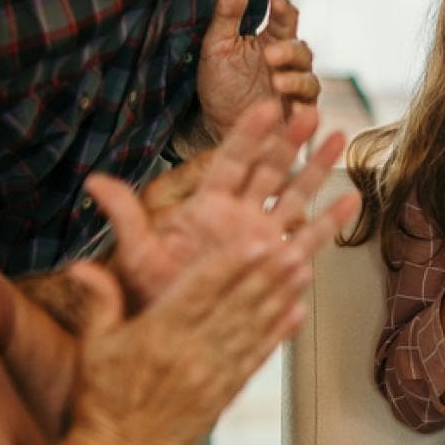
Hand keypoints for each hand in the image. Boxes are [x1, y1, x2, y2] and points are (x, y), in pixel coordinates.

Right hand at [69, 111, 360, 444]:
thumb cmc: (104, 399)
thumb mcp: (92, 347)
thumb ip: (99, 302)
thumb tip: (80, 266)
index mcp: (158, 336)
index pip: (200, 293)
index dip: (229, 267)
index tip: (253, 244)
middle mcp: (190, 353)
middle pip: (235, 307)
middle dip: (267, 276)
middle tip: (293, 250)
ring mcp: (212, 374)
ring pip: (253, 328)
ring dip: (281, 298)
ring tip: (302, 272)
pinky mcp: (226, 392)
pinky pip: (257, 359)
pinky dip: (278, 336)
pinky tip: (296, 315)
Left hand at [116, 103, 345, 307]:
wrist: (174, 338)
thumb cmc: (154, 297)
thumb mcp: (137, 256)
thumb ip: (126, 217)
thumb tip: (94, 182)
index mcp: (207, 208)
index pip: (231, 162)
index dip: (248, 133)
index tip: (266, 106)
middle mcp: (239, 216)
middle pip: (269, 169)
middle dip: (290, 141)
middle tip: (309, 113)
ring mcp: (262, 237)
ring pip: (294, 195)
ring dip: (315, 168)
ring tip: (337, 139)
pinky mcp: (278, 263)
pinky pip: (309, 238)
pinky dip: (330, 221)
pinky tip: (350, 201)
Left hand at [196, 0, 321, 140]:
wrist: (214, 128)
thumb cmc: (220, 85)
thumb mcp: (216, 46)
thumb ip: (228, 13)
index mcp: (271, 40)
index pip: (287, 18)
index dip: (285, 9)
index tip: (276, 2)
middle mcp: (288, 64)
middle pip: (302, 50)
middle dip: (289, 52)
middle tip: (270, 56)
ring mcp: (295, 91)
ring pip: (310, 81)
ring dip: (296, 80)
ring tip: (277, 83)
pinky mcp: (296, 117)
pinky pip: (310, 111)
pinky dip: (305, 111)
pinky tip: (296, 111)